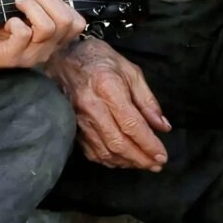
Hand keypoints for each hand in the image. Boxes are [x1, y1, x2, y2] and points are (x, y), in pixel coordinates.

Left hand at [0, 0, 85, 71]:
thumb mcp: (17, 7)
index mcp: (53, 39)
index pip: (78, 23)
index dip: (64, 4)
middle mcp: (47, 49)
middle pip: (67, 22)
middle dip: (47, 1)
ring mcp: (31, 55)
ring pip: (47, 28)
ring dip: (31, 8)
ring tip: (17, 5)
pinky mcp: (13, 57)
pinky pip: (24, 35)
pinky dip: (15, 22)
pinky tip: (7, 22)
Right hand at [45, 37, 170, 169]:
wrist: (60, 57)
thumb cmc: (98, 59)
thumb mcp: (129, 70)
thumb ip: (147, 100)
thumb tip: (163, 126)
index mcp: (108, 87)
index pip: (132, 125)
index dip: (149, 144)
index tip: (162, 156)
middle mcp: (91, 106)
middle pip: (119, 142)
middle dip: (141, 158)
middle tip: (157, 165)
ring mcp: (78, 118)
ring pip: (105, 151)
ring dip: (126, 162)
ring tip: (143, 164)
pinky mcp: (72, 126)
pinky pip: (91, 151)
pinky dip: (108, 160)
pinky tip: (121, 160)